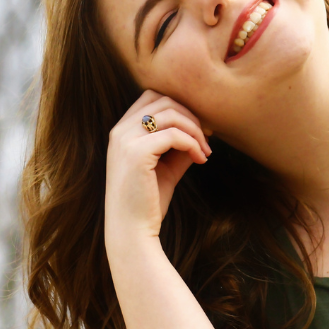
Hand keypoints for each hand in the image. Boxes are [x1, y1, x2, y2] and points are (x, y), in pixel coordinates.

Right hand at [104, 91, 211, 254]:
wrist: (132, 231)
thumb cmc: (148, 201)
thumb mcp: (167, 166)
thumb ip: (180, 145)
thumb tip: (203, 129)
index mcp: (122, 131)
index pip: (153, 97)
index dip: (181, 107)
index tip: (200, 128)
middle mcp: (120, 130)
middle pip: (164, 99)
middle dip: (191, 115)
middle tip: (208, 138)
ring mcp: (125, 140)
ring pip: (171, 113)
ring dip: (195, 130)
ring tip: (205, 151)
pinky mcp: (136, 153)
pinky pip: (174, 134)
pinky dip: (193, 144)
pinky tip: (200, 159)